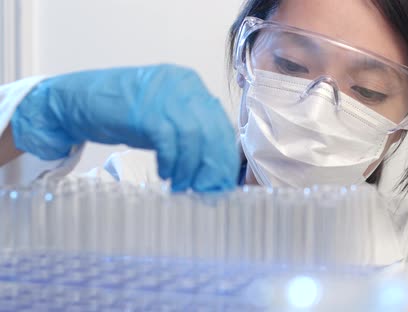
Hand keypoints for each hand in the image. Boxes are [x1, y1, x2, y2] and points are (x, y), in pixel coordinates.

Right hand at [11, 64, 238, 191]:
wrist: (77, 101)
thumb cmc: (124, 113)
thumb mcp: (166, 120)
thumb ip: (191, 134)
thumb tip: (214, 167)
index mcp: (191, 85)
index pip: (220, 124)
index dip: (225, 156)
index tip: (222, 181)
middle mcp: (182, 84)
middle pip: (212, 130)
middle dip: (212, 165)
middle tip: (205, 189)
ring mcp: (163, 93)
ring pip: (193, 136)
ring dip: (190, 167)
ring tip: (182, 184)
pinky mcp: (144, 108)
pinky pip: (168, 140)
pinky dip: (171, 161)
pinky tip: (165, 174)